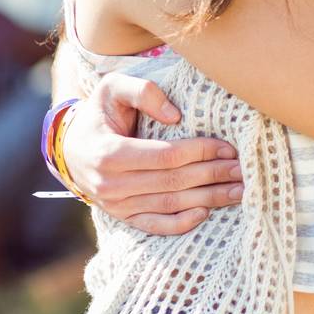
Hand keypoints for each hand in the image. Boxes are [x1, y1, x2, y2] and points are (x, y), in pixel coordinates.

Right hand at [61, 74, 242, 234]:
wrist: (70, 148)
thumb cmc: (99, 113)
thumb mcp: (113, 88)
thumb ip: (143, 92)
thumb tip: (176, 116)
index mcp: (110, 153)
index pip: (166, 156)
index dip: (200, 151)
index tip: (228, 147)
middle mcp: (111, 184)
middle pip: (174, 181)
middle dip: (212, 175)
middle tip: (243, 169)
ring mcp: (117, 204)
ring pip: (170, 204)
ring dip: (208, 199)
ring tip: (238, 191)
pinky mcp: (123, 216)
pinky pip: (155, 225)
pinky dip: (181, 223)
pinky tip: (206, 212)